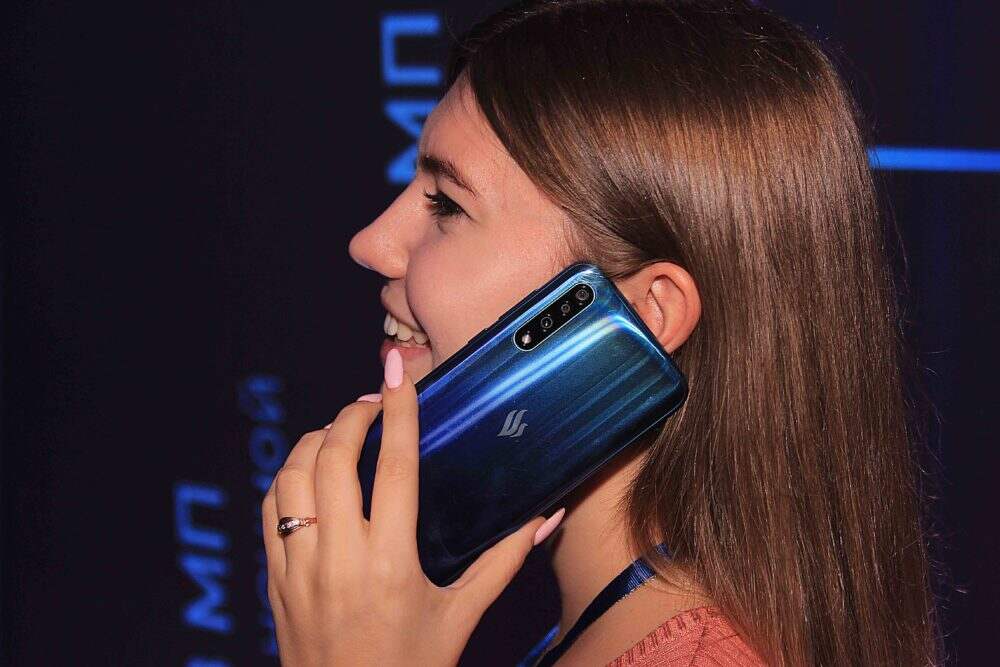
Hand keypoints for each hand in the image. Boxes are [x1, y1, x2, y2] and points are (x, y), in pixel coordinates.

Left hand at [262, 348, 566, 665]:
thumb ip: (504, 560)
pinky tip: (309, 471)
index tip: (398, 372)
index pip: (393, 465)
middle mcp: (339, 558)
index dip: (397, 411)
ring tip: (340, 430)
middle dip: (351, 415)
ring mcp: (298, 568)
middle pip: (333, 458)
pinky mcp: (275, 579)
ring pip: (292, 477)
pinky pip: (269, 509)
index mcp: (391, 562)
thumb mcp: (462, 615)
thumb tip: (545, 517)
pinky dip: (287, 477)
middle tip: (373, 401)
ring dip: (313, 441)